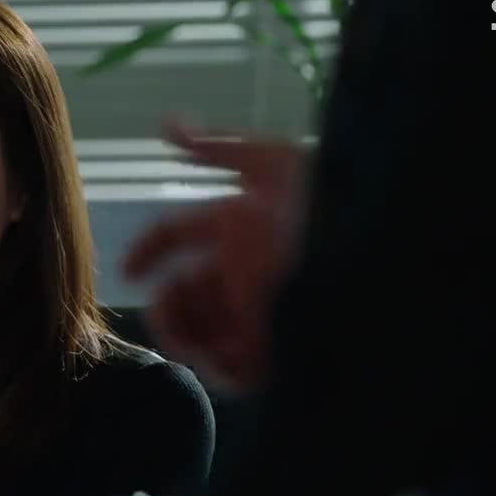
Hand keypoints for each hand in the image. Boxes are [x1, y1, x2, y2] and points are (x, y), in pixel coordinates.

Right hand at [124, 120, 307, 391]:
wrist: (367, 250)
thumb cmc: (324, 203)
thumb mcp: (272, 164)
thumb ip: (217, 147)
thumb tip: (166, 125)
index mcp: (236, 225)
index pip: (178, 237)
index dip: (147, 250)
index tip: (127, 271)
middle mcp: (239, 270)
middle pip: (181, 291)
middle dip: (164, 301)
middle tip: (161, 304)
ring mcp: (254, 310)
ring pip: (196, 330)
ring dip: (179, 332)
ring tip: (183, 333)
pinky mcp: (274, 352)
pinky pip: (229, 371)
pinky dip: (211, 364)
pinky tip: (209, 351)